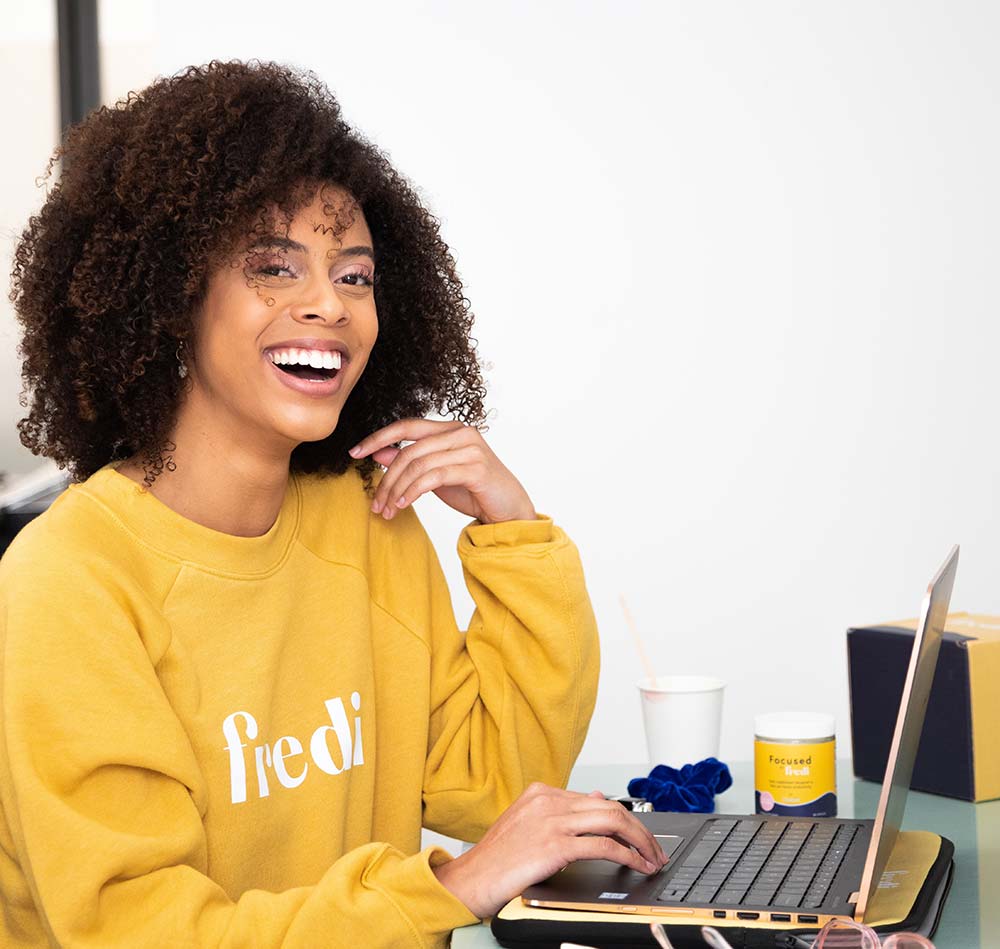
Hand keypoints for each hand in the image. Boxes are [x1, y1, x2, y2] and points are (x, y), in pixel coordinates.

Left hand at [349, 419, 535, 523]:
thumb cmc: (474, 491)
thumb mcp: (436, 476)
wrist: (509, 510)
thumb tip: (378, 453)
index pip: (407, 426)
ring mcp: (470, 448)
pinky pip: (433, 477)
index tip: (355, 453)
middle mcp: (462, 432)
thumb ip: (411, 462)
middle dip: (386, 478)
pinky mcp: (475, 468)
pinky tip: (403, 505)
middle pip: (409, 450)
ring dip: (397, 490)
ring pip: (418, 464)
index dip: (379, 437)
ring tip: (387, 510)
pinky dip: (413, 492)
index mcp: (451, 429)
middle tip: (375, 502)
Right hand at [431, 783, 667, 918]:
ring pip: (613, 819)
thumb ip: (559, 812)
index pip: (595, 799)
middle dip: (640, 829)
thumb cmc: (496, 860)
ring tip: (652, 858)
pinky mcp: (554, 845)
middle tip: (655, 848)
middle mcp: (548, 801)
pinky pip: (603, 845)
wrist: (469, 880)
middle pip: (610, 805)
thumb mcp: (527, 825)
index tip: (638, 836)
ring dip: (640, 840)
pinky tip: (636, 865)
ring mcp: (551, 820)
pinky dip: (627, 855)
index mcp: (541, 793)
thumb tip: (596, 798)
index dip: (624, 818)